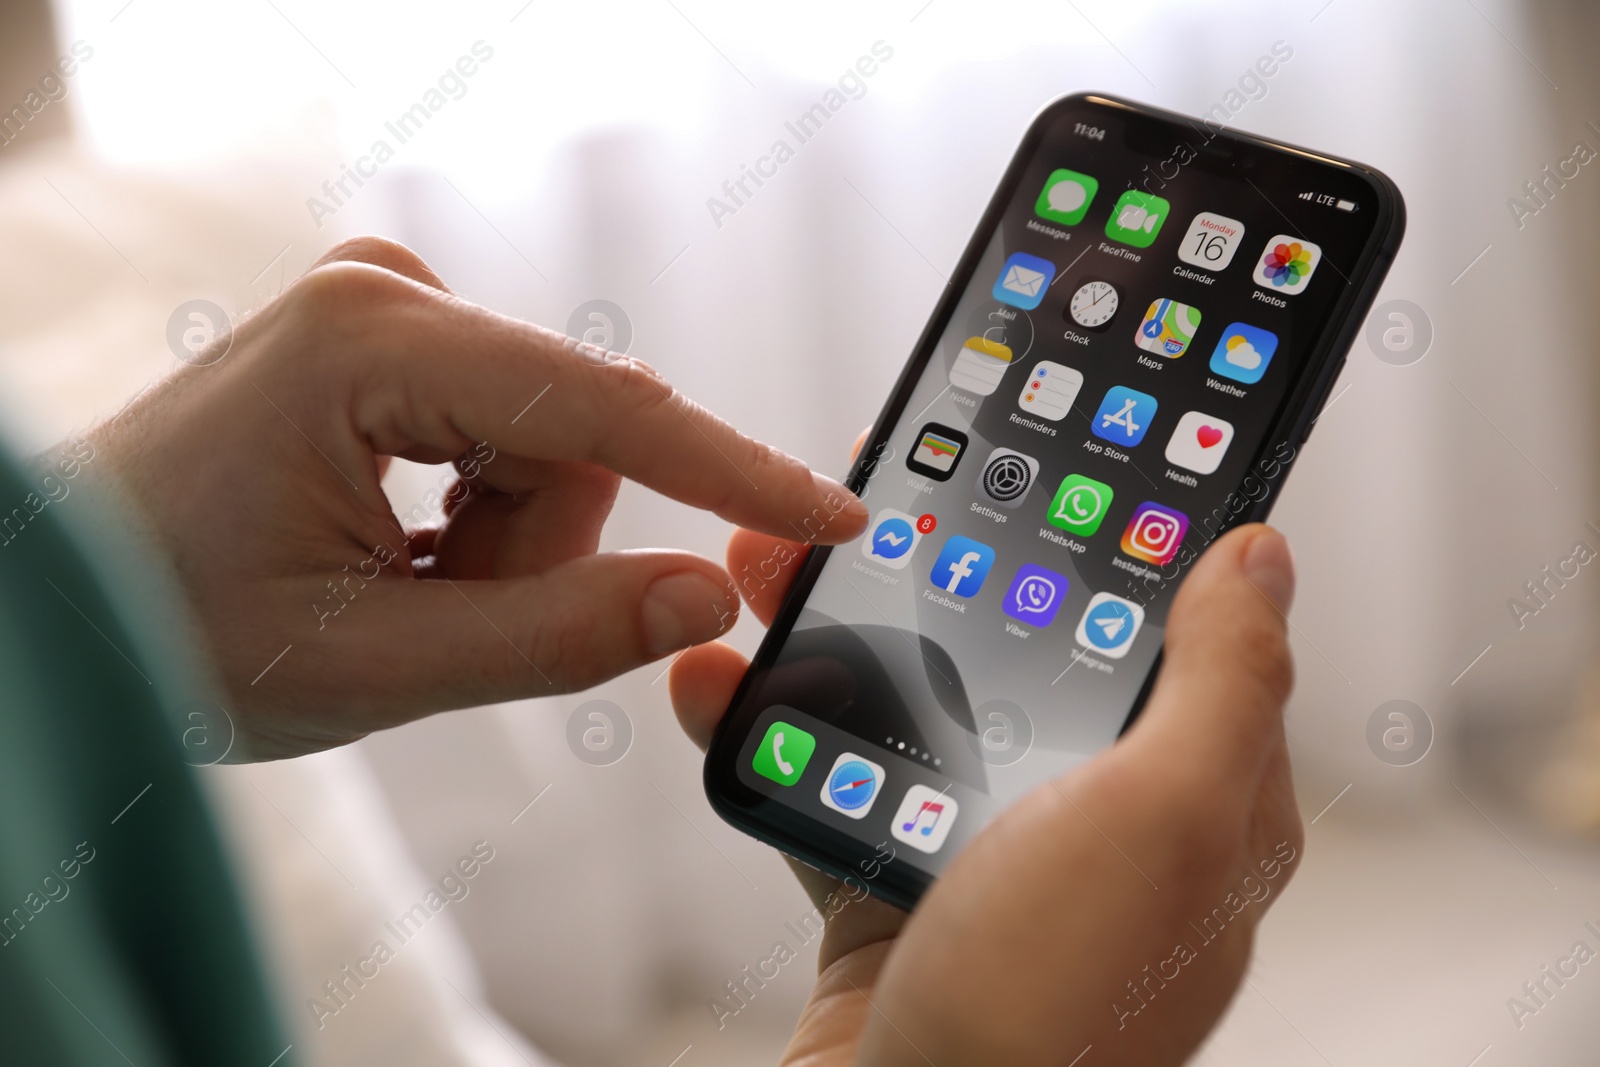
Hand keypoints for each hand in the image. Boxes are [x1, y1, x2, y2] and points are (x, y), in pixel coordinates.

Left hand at [83, 237, 865, 759]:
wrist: (60, 602)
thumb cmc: (172, 628)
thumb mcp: (373, 660)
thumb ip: (556, 635)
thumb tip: (708, 593)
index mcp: (372, 343)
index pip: (603, 411)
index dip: (732, 472)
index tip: (839, 513)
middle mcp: (390, 293)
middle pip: (577, 445)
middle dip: (534, 555)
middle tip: (429, 613)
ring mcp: (392, 310)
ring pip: (552, 457)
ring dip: (501, 550)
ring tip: (395, 588)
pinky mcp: (397, 343)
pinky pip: (511, 445)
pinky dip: (477, 525)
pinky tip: (393, 548)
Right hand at [672, 515, 1300, 1065]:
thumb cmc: (1049, 1007)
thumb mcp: (1163, 819)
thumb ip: (1220, 680)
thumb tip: (1263, 553)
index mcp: (1198, 802)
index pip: (1171, 630)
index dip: (1107, 540)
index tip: (1036, 458)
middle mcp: (1100, 827)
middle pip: (1026, 653)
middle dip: (939, 567)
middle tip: (862, 500)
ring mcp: (991, 860)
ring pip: (920, 703)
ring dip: (838, 629)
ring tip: (767, 567)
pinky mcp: (894, 892)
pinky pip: (836, 779)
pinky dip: (777, 727)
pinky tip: (721, 681)